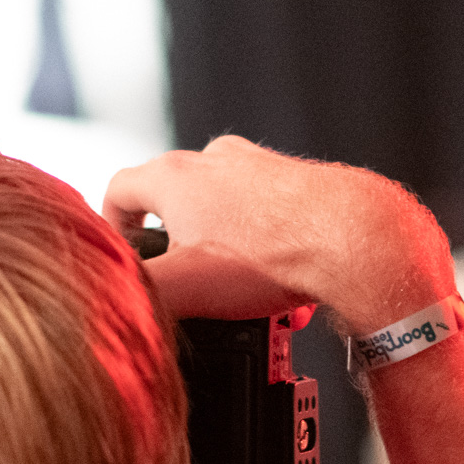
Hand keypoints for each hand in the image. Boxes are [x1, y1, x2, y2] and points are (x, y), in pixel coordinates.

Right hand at [103, 136, 453, 335]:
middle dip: (177, 247)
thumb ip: (139, 291)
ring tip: (241, 295)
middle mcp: (215, 160)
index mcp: (174, 176)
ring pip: (225, 212)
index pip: (119, 191)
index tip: (124, 252)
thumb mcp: (184, 287)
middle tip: (187, 283)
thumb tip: (117, 303)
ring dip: (225, 254)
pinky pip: (267, 219)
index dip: (112, 226)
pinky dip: (265, 253)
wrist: (351, 242)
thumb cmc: (269, 258)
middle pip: (175, 200)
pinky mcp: (297, 182)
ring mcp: (259, 166)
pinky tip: (281, 288)